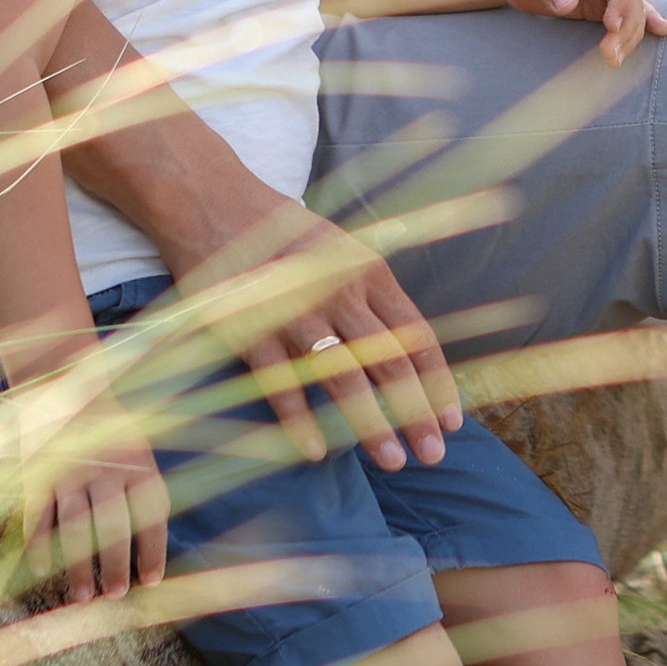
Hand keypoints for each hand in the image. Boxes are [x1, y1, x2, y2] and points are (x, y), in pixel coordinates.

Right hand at [16, 384, 168, 602]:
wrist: (69, 385)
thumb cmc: (111, 430)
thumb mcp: (138, 449)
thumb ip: (142, 487)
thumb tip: (153, 541)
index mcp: (138, 463)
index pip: (150, 514)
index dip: (152, 549)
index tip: (151, 581)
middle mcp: (105, 469)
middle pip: (111, 526)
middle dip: (114, 564)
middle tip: (115, 596)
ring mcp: (68, 472)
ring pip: (73, 528)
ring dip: (77, 565)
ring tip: (83, 597)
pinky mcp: (37, 473)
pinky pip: (38, 515)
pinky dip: (39, 545)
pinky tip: (44, 571)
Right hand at [171, 197, 464, 473]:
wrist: (213, 204)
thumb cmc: (286, 235)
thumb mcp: (344, 251)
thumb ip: (373, 296)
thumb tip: (408, 348)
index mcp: (369, 273)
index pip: (416, 336)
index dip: (437, 382)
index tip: (452, 422)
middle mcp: (339, 294)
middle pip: (389, 362)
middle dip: (416, 412)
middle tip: (433, 456)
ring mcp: (295, 313)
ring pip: (344, 378)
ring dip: (371, 423)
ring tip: (392, 460)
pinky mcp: (250, 330)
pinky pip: (281, 384)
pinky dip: (300, 420)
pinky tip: (317, 452)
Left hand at [469, 0, 666, 64]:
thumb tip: (569, 4)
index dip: (622, 3)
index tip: (612, 27)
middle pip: (629, 0)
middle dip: (625, 28)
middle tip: (611, 56)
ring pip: (627, 12)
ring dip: (627, 36)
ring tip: (614, 60)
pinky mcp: (591, 5)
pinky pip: (618, 17)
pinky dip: (635, 26)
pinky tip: (660, 32)